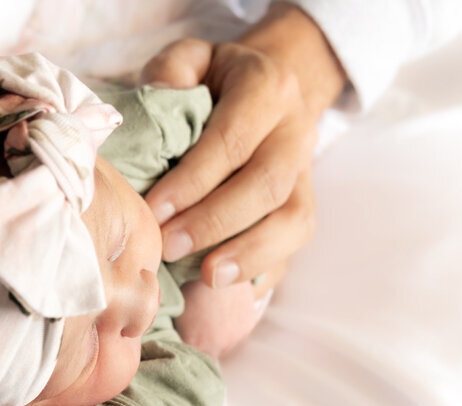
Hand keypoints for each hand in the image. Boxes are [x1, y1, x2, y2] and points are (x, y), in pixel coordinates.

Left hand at [140, 5, 345, 297]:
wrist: (265, 88)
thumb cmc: (213, 80)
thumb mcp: (190, 59)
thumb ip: (172, 71)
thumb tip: (161, 103)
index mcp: (268, 88)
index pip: (232, 140)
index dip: (194, 180)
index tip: (155, 211)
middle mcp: (295, 131)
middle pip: (267, 185)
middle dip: (215, 222)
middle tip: (169, 247)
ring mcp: (305, 172)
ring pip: (295, 219)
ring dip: (250, 253)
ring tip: (208, 279)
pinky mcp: (304, 203)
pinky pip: (296, 243)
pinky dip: (267, 269)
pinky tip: (233, 289)